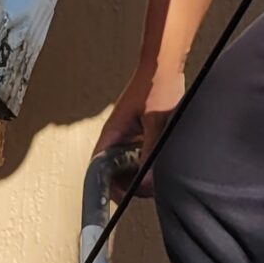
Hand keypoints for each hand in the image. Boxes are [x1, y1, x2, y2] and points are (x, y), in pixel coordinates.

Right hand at [95, 68, 184, 196]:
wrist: (165, 64)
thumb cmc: (156, 85)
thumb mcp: (155, 122)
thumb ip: (151, 151)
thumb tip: (147, 179)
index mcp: (112, 133)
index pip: (98, 168)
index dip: (107, 186)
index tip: (122, 197)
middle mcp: (116, 136)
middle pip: (112, 170)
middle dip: (127, 183)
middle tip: (147, 188)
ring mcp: (127, 134)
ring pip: (126, 164)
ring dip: (137, 173)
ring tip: (155, 176)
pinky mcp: (139, 132)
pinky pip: (137, 154)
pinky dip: (145, 162)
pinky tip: (159, 161)